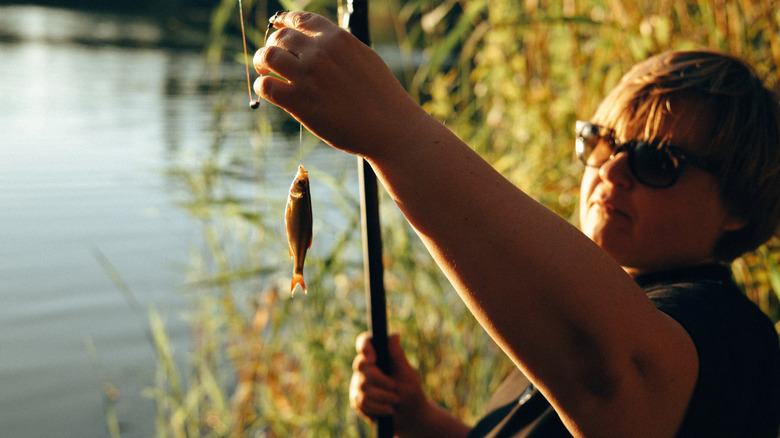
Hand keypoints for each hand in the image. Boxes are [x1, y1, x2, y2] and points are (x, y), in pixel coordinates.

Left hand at [253, 11, 425, 159]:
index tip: (277, 27)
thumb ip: (339, 49)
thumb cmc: (382, 98)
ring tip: (265, 72)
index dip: (284, 22)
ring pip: (267, 57)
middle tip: (270, 60)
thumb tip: (319, 43)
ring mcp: (308, 76)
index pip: (300, 19)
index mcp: (337, 38)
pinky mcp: (299, 102)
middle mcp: (320, 52)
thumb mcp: (364, 59)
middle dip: (272, 46)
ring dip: (261, 63)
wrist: (391, 127)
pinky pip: (266, 86)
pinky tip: (269, 93)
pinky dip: (262, 87)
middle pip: (279, 38)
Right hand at [349, 332, 426, 431]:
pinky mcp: (356, 398)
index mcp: (378, 354)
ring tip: (395, 401)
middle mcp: (366, 366)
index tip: (373, 359)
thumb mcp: (407, 373)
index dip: (365, 347)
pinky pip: (361, 401)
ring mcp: (358, 382)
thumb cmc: (410, 391)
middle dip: (379, 379)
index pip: (364, 342)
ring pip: (362, 386)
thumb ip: (397, 356)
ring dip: (382, 396)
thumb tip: (394, 335)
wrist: (409, 416)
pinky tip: (388, 410)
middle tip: (394, 387)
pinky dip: (377, 407)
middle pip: (361, 366)